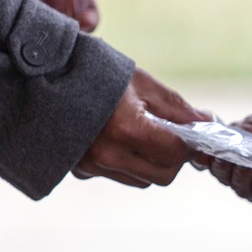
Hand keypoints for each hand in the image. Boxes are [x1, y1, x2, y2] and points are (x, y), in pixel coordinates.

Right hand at [73, 68, 210, 186]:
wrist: (42, 75)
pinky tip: (119, 139)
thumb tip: (208, 124)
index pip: (176, 153)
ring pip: (143, 180)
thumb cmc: (94, 72)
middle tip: (170, 134)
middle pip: (163, 175)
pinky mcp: (81, 170)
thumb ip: (178, 109)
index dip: (191, 144)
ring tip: (141, 133)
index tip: (195, 134)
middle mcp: (106, 154)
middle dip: (174, 157)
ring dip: (152, 162)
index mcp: (125, 128)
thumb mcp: (141, 84)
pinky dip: (129, 163)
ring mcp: (91, 165)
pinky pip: (120, 176)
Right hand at [209, 96, 251, 207]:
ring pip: (241, 188)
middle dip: (222, 165)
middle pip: (224, 174)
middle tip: (227, 155)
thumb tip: (226, 136)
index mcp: (248, 143)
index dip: (207, 151)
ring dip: (240, 176)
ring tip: (247, 163)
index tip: (202, 146)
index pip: (217, 152)